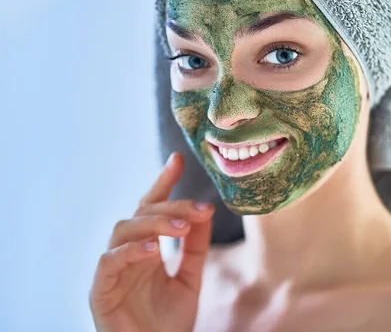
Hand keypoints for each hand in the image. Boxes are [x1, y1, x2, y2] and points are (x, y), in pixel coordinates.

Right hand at [89, 152, 214, 331]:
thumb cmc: (167, 323)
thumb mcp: (190, 279)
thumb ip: (195, 248)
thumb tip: (206, 212)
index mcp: (147, 248)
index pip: (152, 207)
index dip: (163, 182)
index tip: (178, 159)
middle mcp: (128, 252)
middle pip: (142, 213)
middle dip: (171, 206)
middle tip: (199, 209)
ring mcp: (112, 270)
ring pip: (123, 228)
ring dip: (154, 223)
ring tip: (181, 227)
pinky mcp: (100, 290)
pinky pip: (108, 262)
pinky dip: (130, 251)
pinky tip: (153, 249)